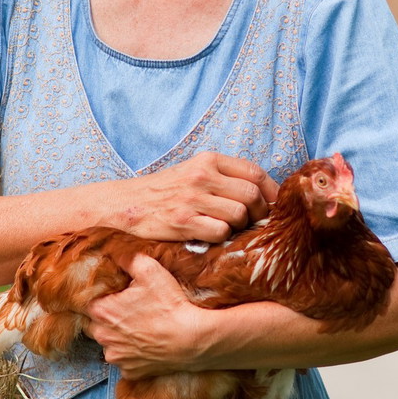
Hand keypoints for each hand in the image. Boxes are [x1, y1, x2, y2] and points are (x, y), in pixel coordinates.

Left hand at [86, 253, 209, 378]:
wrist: (190, 339)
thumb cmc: (169, 305)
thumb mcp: (150, 270)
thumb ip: (127, 258)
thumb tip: (115, 253)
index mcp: (101, 311)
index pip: (87, 301)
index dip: (101, 295)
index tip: (115, 293)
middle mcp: (102, 337)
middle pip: (95, 323)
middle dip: (107, 316)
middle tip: (128, 308)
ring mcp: (115, 356)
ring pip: (109, 342)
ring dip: (118, 335)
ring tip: (139, 325)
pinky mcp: (129, 371)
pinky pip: (124, 359)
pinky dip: (132, 352)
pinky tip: (146, 342)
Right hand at [112, 151, 278, 242]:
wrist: (123, 205)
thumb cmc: (163, 192)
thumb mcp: (193, 173)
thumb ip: (224, 179)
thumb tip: (263, 196)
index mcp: (208, 160)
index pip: (254, 173)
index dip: (271, 192)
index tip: (274, 206)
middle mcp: (202, 176)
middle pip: (252, 195)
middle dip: (260, 214)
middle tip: (253, 224)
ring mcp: (192, 198)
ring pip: (239, 215)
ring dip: (239, 227)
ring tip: (227, 229)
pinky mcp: (182, 221)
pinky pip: (220, 232)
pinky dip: (221, 238)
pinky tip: (209, 236)